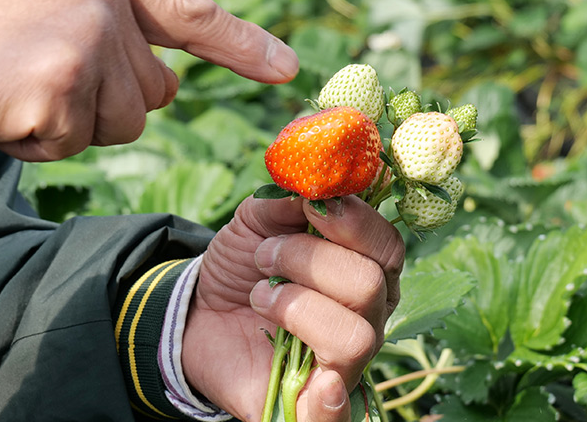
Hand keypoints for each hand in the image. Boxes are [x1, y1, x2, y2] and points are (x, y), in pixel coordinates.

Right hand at [0, 0, 297, 161]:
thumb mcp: (57, 15)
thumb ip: (121, 42)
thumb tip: (174, 85)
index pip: (191, 13)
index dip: (242, 43)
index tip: (286, 68)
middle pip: (155, 89)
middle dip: (109, 103)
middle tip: (43, 78)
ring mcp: (83, 34)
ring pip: (125, 122)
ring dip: (76, 124)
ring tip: (21, 91)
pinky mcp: (60, 81)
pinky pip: (79, 141)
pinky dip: (43, 141)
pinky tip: (6, 111)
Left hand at [183, 195, 404, 420]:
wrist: (200, 314)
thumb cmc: (241, 266)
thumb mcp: (254, 221)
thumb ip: (285, 200)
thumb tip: (317, 188)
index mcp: (364, 269)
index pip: (386, 246)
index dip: (351, 222)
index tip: (308, 209)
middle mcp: (368, 316)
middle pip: (369, 284)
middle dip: (306, 258)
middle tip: (264, 257)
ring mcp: (347, 361)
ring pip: (354, 333)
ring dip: (295, 304)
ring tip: (260, 296)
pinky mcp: (317, 402)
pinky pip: (342, 409)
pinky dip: (331, 400)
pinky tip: (313, 383)